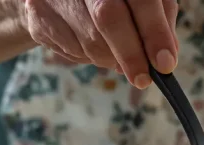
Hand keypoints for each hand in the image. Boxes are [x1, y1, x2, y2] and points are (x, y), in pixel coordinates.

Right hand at [22, 0, 178, 88]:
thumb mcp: (141, 0)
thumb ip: (159, 21)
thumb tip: (166, 57)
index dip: (154, 32)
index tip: (165, 63)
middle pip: (108, 18)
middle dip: (131, 54)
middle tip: (143, 78)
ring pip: (90, 41)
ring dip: (110, 58)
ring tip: (115, 53)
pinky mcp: (38, 16)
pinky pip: (71, 50)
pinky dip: (89, 58)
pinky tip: (91, 45)